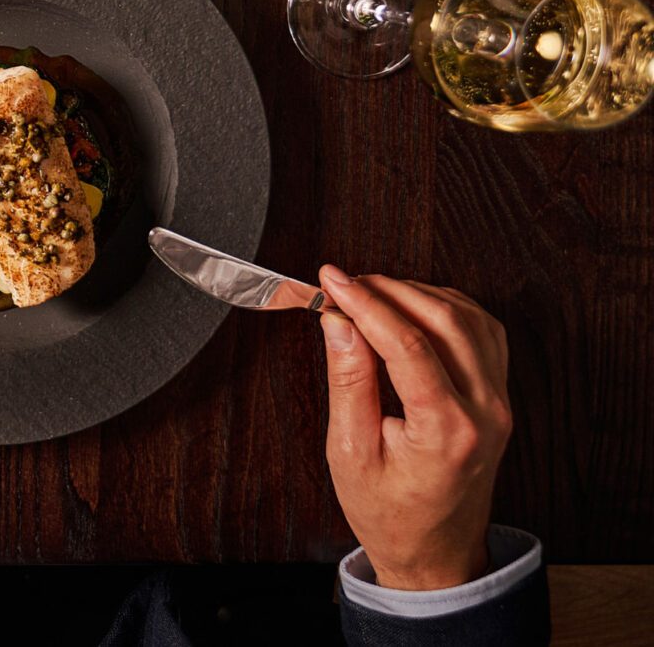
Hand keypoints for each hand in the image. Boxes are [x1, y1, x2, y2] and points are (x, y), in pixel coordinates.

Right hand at [318, 266, 514, 590]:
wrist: (436, 551)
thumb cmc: (390, 513)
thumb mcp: (349, 453)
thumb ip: (348, 382)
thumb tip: (339, 322)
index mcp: (446, 431)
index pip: (408, 343)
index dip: (364, 302)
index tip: (331, 279)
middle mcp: (485, 412)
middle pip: (445, 320)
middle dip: (390, 289)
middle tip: (345, 283)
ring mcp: (499, 403)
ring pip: (470, 318)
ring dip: (419, 293)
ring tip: (372, 293)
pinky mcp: (499, 397)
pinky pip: (484, 333)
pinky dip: (448, 308)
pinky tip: (413, 308)